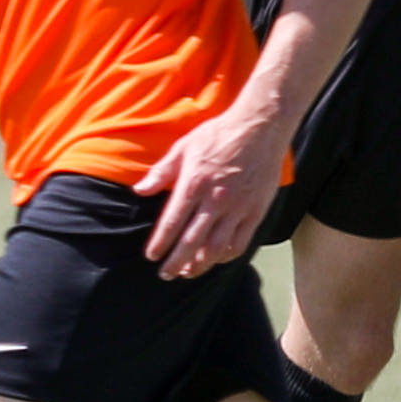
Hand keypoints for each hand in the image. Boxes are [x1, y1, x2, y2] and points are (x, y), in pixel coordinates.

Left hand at [136, 106, 283, 277]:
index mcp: (193, 183)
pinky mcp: (256, 211)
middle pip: (192, 242)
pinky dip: (226, 256)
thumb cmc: (219, 134)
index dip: (160, 244)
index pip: (172, 223)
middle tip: (167, 274)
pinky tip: (216, 258)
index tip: (152, 257)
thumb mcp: (184, 146)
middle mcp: (215, 200)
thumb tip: (140, 190)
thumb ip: (161, 172)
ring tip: (189, 272)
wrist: (260, 126)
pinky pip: (240, 242)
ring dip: (200, 264)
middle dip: (177, 262)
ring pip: (216, 247)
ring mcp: (238, 207)